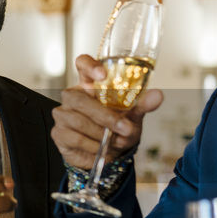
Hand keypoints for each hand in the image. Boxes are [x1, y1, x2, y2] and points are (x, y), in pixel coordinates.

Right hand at [50, 54, 162, 170]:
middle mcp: (73, 95)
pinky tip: (102, 150)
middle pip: (80, 99)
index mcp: (90, 83)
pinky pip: (75, 138)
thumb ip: (142, 105)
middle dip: (105, 116)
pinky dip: (93, 146)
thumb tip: (157, 96)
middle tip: (125, 128)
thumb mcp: (133, 115)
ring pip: (78, 120)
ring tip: (115, 142)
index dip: (90, 66)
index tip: (103, 75)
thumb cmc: (118, 127)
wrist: (109, 153)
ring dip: (101, 134)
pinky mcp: (59, 133)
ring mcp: (63, 113)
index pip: (82, 64)